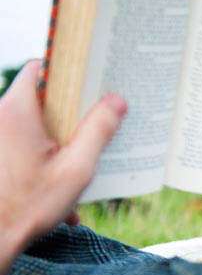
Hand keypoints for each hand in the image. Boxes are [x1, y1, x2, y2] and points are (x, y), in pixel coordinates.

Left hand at [0, 61, 125, 274]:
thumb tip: (117, 101)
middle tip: (98, 122)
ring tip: (80, 163)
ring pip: (33, 123)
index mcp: (17, 112)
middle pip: (40, 96)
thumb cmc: (29, 207)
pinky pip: (23, 143)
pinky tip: (61, 187)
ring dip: (58, 140)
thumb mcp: (76, 170)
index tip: (93, 81)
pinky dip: (43, 157)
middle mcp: (0, 116)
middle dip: (70, 111)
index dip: (68, 70)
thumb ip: (98, 131)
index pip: (40, 68)